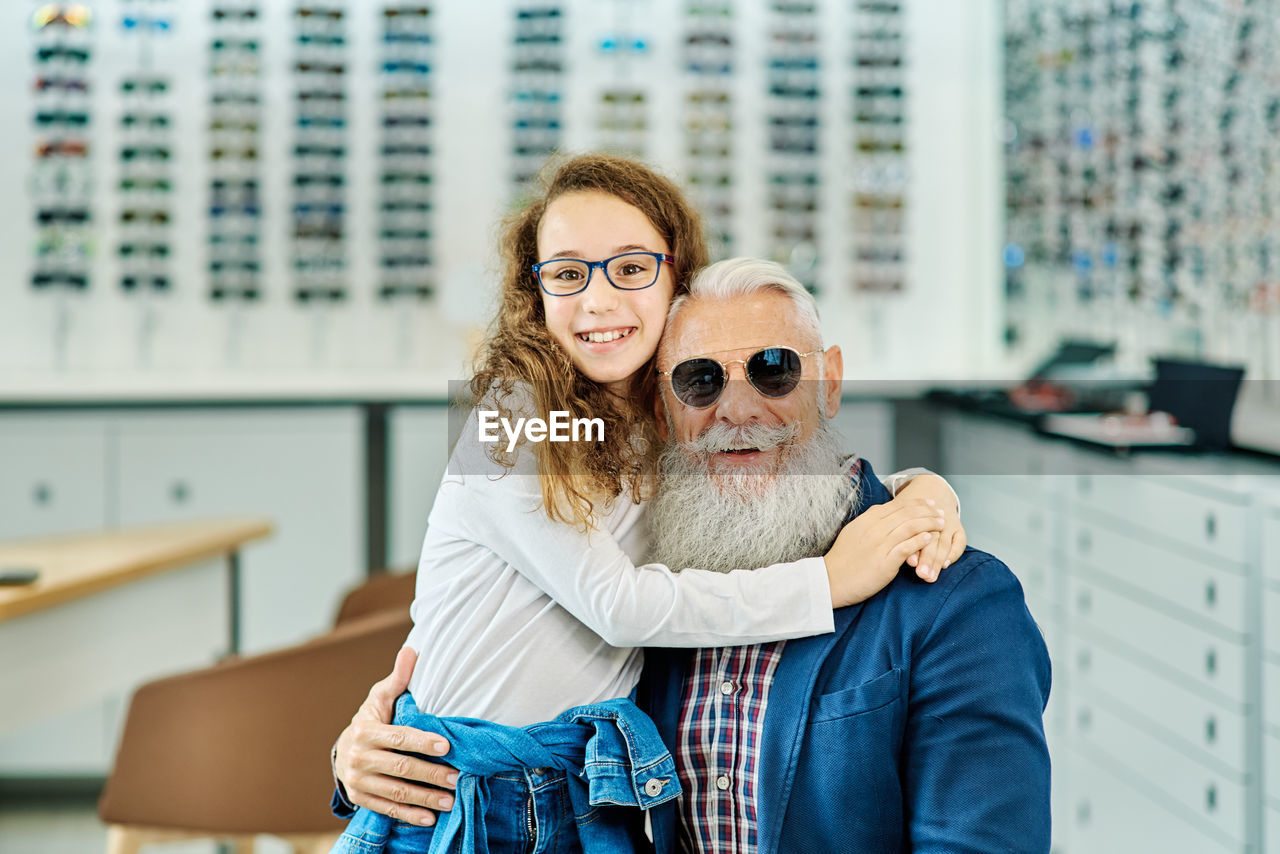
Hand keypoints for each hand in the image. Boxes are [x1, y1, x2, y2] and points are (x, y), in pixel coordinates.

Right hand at [333, 647, 458, 826]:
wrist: (344, 750)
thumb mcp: (381, 697)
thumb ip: (398, 678)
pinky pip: (387, 808)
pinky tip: (430, 818)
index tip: (446, 746)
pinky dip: (409, 814)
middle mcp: (358, 757)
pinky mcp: (360, 798)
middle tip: (457, 778)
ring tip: (451, 800)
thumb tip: (412, 650)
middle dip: (431, 774)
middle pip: (400, 768)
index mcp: (366, 730)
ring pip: (396, 792)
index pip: (399, 737)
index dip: (423, 742)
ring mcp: (358, 780)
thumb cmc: (372, 719)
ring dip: (425, 798)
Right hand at [823, 499, 945, 606]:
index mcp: (866, 520)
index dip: (915, 503)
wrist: (830, 581)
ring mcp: (880, 545)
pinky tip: (930, 538)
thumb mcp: (852, 533)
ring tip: (941, 523)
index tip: (928, 503)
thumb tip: (881, 513)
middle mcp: (874, 529)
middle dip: (927, 511)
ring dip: (929, 523)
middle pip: (906, 514)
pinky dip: (920, 540)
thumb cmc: (841, 560)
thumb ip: (868, 522)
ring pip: (910, 527)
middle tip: (940, 512)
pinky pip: (907, 547)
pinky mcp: (885, 562)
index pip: (896, 506)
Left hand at [894, 475, 966, 581]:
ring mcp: (949, 523)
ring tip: (931, 577)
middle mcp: (935, 519)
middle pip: (933, 540)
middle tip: (923, 576)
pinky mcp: (959, 527)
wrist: (931, 489)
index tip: (912, 564)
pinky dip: (955, 553)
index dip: (915, 548)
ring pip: (945, 543)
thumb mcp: (901, 514)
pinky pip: (960, 541)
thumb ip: (903, 534)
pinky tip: (946, 564)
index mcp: (919, 513)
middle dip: (927, 560)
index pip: (919, 532)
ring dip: (938, 561)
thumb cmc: (909, 508)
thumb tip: (906, 555)